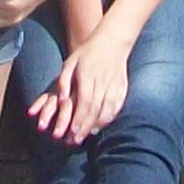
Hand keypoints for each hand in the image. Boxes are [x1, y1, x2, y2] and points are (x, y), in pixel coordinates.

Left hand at [30, 26, 131, 143]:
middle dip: (84, 127)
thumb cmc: (87, 53)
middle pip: (94, 110)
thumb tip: (61, 99)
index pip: (84, 102)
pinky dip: (109, 118)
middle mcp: (102, 82)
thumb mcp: (70, 62)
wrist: (112, 42)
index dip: (78, 119)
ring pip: (106, 110)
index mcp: (88, 76)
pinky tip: (100, 125)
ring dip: (96, 126)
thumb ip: (63, 81)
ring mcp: (114, 85)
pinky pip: (116, 107)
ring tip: (86, 137)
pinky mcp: (122, 88)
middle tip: (75, 141)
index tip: (72, 132)